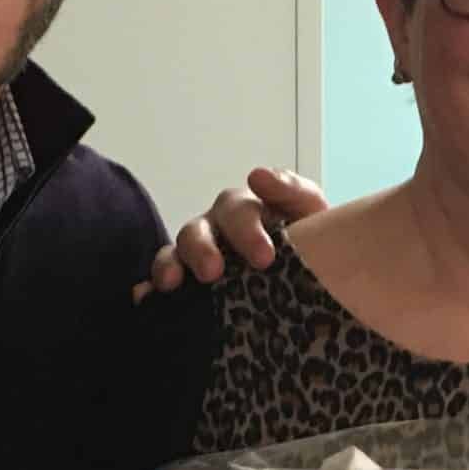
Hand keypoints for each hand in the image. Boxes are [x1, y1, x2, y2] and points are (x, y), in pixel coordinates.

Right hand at [140, 167, 329, 299]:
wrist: (319, 280)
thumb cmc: (315, 245)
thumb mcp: (316, 218)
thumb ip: (296, 193)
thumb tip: (258, 175)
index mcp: (253, 209)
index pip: (241, 209)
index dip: (247, 229)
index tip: (264, 258)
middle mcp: (222, 225)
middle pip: (203, 227)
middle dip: (206, 248)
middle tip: (215, 273)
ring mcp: (204, 249)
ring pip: (181, 246)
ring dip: (175, 262)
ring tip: (175, 283)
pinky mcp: (190, 276)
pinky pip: (166, 273)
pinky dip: (154, 282)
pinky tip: (148, 294)